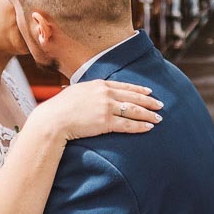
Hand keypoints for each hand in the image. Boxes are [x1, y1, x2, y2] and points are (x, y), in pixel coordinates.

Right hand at [31, 80, 163, 142]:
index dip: (138, 89)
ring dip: (148, 114)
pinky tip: (148, 128)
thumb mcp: (75, 92)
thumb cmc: (60, 108)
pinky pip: (128, 124)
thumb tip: (91, 95)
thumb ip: (88, 92)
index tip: (149, 92)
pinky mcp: (106, 122)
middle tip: (160, 105)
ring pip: (134, 110)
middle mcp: (105, 94)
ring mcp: (106, 107)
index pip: (124, 86)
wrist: (53, 119)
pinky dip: (140, 126)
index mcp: (98, 84)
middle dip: (149, 101)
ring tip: (158, 118)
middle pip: (133, 97)